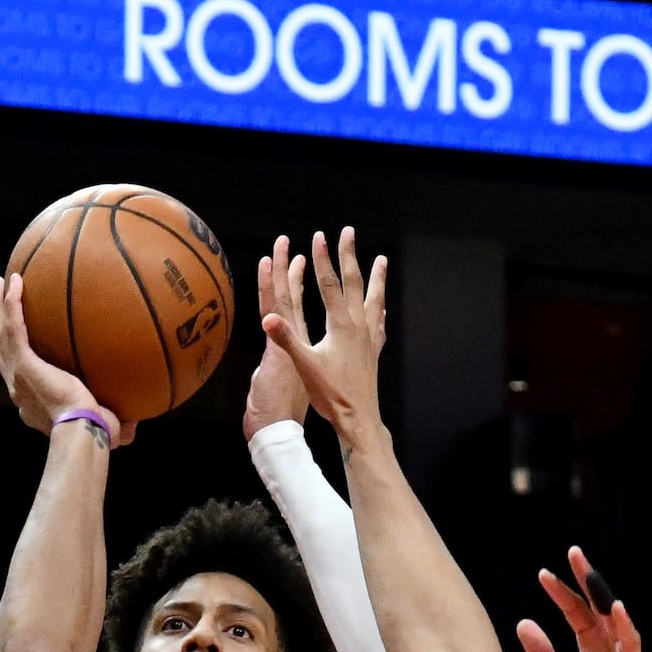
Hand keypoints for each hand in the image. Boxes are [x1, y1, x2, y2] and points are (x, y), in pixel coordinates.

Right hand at [0, 273, 122, 443]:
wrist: (81, 431)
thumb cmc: (94, 434)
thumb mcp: (104, 427)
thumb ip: (118, 424)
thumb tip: (136, 427)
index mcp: (32, 401)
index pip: (19, 377)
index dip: (16, 358)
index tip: (21, 345)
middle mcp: (18, 387)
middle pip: (1, 351)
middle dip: (0, 325)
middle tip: (1, 302)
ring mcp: (17, 374)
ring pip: (0, 334)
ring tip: (1, 283)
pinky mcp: (23, 362)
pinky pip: (12, 327)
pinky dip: (10, 304)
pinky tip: (15, 281)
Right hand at [253, 228, 389, 444]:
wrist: (358, 419)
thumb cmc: (331, 394)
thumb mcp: (304, 365)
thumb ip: (286, 339)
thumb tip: (268, 317)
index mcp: (340, 325)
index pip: (329, 284)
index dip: (323, 259)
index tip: (319, 236)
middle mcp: (358, 325)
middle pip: (354, 282)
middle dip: (349, 255)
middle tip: (348, 232)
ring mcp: (369, 337)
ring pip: (374, 298)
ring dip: (376, 277)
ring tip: (382, 260)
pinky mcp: (374, 351)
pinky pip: (379, 323)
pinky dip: (380, 309)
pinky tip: (382, 308)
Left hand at [516, 550, 649, 651]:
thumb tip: (523, 623)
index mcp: (590, 649)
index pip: (576, 613)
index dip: (561, 594)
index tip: (543, 575)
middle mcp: (607, 648)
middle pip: (596, 607)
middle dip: (586, 581)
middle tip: (573, 552)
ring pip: (613, 619)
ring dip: (602, 596)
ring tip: (589, 573)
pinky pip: (631, 644)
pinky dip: (624, 626)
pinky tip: (615, 608)